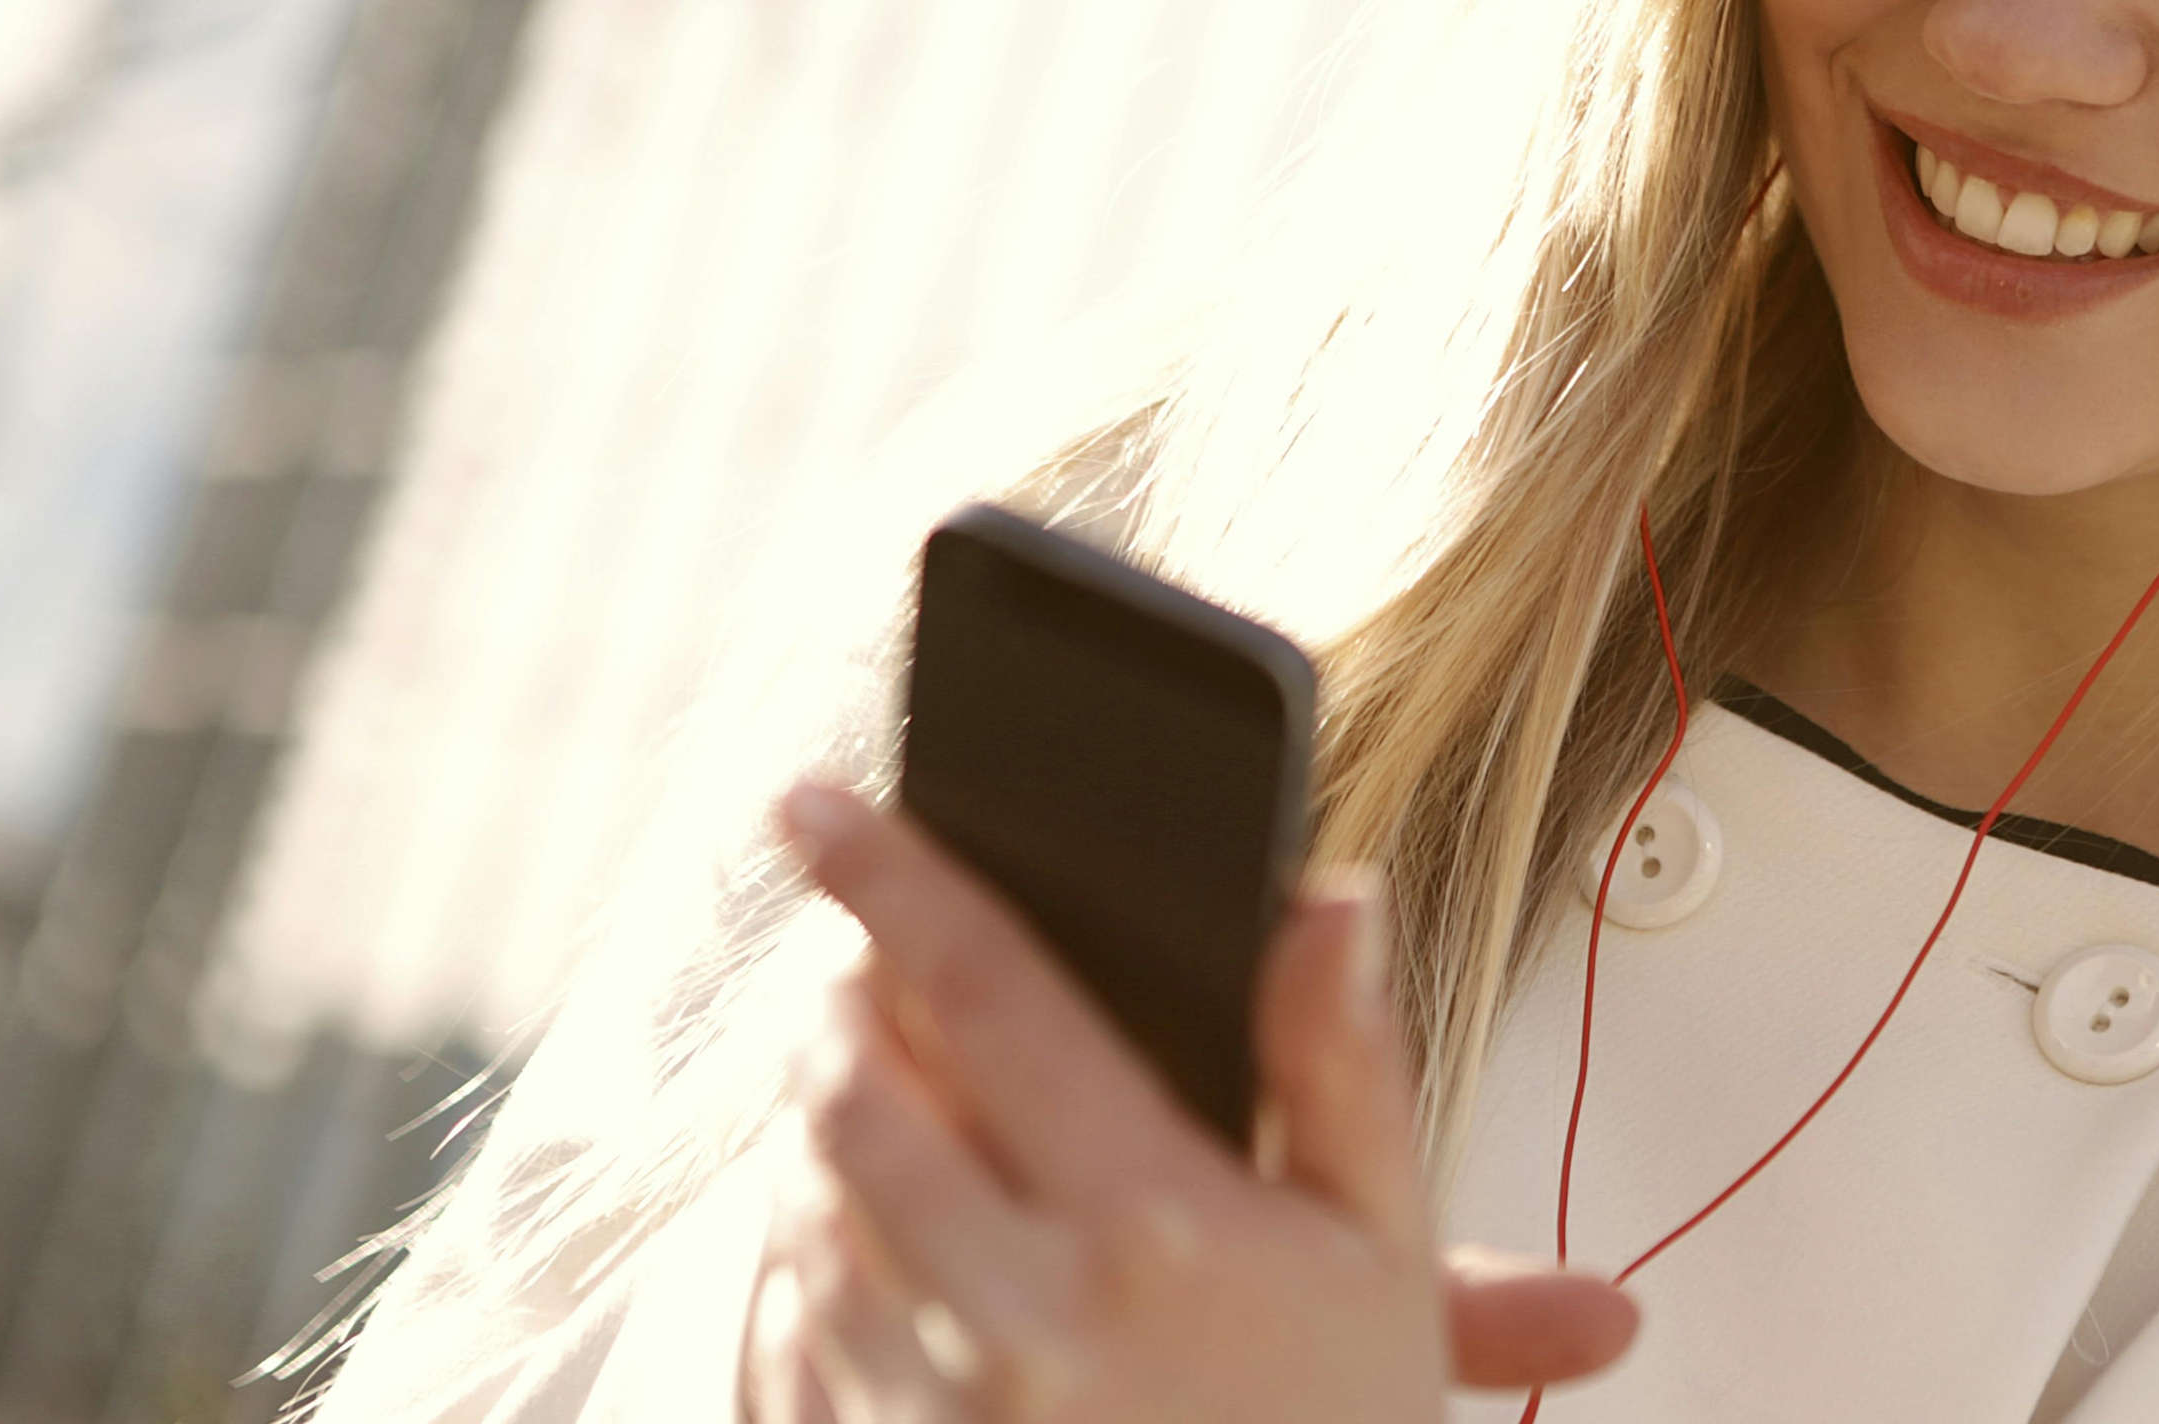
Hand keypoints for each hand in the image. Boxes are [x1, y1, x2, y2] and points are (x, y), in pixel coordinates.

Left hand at [742, 781, 1636, 1420]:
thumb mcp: (1383, 1258)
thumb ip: (1349, 1065)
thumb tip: (1329, 897)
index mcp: (1152, 1230)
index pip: (985, 992)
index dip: (893, 872)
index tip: (816, 797)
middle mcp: (1012, 1315)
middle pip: (849, 1086)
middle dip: (844, 997)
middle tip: (875, 959)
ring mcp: (915, 1408)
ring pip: (796, 1204)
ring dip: (822, 1122)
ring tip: (888, 1094)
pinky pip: (775, 1331)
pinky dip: (803, 1259)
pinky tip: (877, 1248)